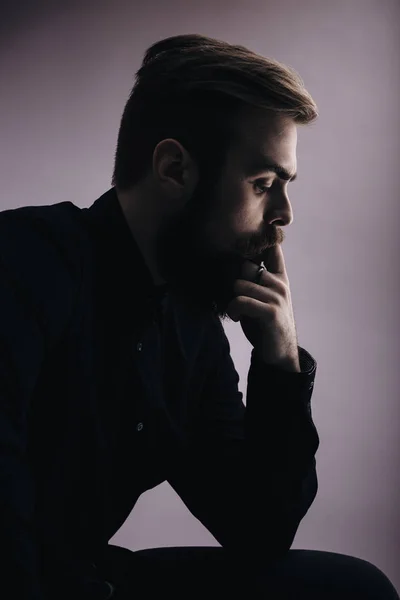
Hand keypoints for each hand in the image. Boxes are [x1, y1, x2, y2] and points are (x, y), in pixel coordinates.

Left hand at [226, 244, 299, 371]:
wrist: (280, 352)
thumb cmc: (264, 323)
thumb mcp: (260, 297)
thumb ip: (253, 280)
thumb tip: (230, 261)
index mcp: (279, 277)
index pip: (272, 249)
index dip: (260, 239)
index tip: (249, 237)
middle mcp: (280, 283)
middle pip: (245, 266)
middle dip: (234, 282)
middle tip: (235, 298)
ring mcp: (277, 297)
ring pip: (240, 285)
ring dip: (232, 300)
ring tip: (237, 311)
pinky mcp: (271, 312)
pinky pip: (241, 301)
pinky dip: (234, 310)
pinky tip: (237, 318)